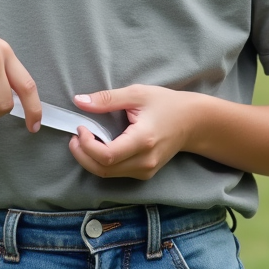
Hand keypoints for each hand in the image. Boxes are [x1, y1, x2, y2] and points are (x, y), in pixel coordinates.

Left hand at [68, 85, 194, 179]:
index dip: (86, 145)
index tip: (80, 128)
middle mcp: (144, 161)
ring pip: (107, 174)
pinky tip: (98, 146)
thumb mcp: (136, 94)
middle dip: (82, 155)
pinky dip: (101, 162)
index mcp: (143, 140)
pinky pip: (116, 173)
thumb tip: (79, 101)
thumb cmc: (166, 104)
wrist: (192, 122)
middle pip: (103, 169)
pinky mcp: (144, 173)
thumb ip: (107, 99)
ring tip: (84, 140)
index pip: (107, 155)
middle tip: (75, 136)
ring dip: (89, 160)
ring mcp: (145, 171)